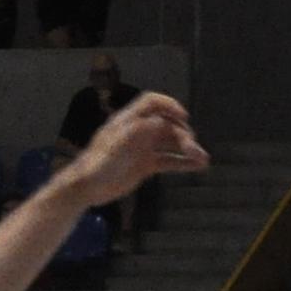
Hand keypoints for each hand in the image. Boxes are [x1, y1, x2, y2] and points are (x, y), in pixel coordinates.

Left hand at [55, 90, 208, 203]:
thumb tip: (164, 121)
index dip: (169, 105)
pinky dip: (182, 163)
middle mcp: (138, 131)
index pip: (152, 103)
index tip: (183, 117)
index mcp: (129, 120)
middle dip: (182, 134)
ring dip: (187, 149)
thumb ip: (141, 130)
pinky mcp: (145, 165)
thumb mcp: (119, 143)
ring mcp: (143, 148)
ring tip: (203, 159)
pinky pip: (167, 160)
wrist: (87, 188)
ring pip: (170, 144)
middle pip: (166, 125)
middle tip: (194, 149)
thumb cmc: (99, 163)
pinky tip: (196, 167)